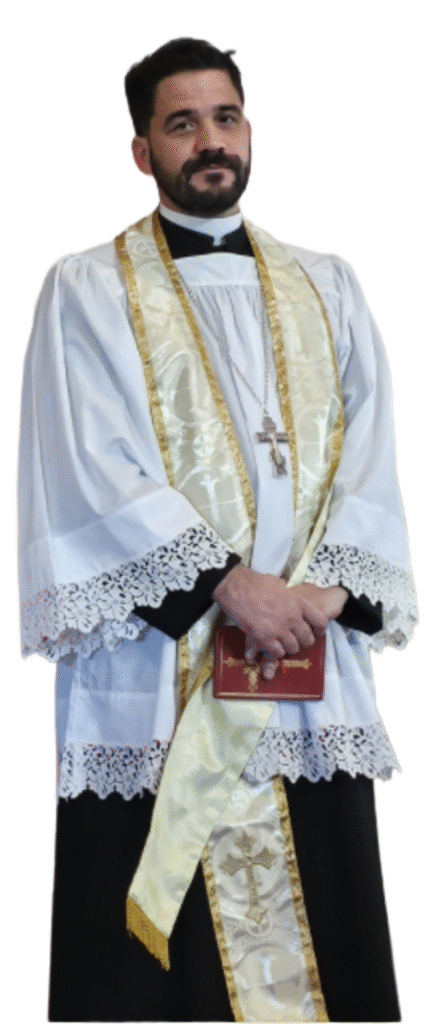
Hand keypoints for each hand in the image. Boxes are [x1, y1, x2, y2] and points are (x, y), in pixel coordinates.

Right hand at [213, 567, 347, 679]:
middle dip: (302, 640)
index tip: (315, 630)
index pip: (320, 621)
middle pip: (308, 639)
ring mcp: (279, 629)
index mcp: (299, 602)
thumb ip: (289, 595)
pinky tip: (269, 645)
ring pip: (293, 648)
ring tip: (281, 642)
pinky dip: (274, 651)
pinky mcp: (264, 639)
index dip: (319, 628)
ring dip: (287, 647)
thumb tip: (290, 597)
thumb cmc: (255, 582)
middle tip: (295, 639)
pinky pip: (277, 653)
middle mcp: (293, 617)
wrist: (235, 587)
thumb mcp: (280, 585)